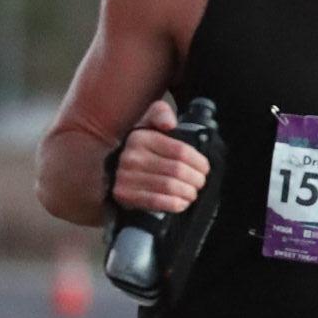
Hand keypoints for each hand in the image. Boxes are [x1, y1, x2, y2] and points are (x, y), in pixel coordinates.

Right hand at [114, 99, 209, 214]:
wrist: (113, 168)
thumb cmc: (140, 147)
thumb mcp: (148, 122)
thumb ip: (161, 113)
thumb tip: (169, 123)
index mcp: (141, 137)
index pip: (180, 151)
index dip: (198, 161)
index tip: (204, 168)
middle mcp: (131, 157)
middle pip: (177, 170)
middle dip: (196, 179)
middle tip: (200, 182)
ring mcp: (125, 177)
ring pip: (169, 187)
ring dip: (187, 192)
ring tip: (192, 192)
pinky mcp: (124, 195)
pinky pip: (155, 201)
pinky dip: (173, 204)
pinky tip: (180, 202)